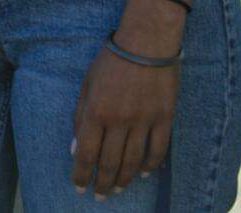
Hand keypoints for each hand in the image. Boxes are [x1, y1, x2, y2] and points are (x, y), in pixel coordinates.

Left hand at [71, 15, 182, 195]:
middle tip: (100, 196)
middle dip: (103, 184)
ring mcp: (144, 121)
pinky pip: (158, 150)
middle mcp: (119, 121)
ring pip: (133, 161)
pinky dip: (150, 166)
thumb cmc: (111, 61)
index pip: (87, 154)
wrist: (146, 43)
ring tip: (118, 189)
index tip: (79, 187)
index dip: (81, 174)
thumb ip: (80, 117)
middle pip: (110, 163)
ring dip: (124, 180)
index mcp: (96, 112)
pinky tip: (142, 173)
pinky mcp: (164, 119)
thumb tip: (76, 148)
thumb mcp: (87, 84)